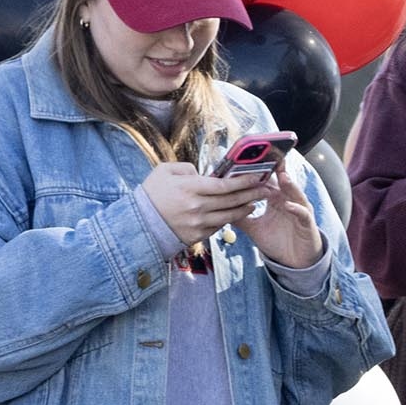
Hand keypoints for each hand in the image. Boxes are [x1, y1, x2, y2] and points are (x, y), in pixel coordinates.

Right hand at [143, 162, 271, 244]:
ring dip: (245, 208)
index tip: (258, 176)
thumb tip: (204, 174)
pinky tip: (237, 213)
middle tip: (266, 189)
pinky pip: (219, 227)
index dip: (244, 181)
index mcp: (190, 188)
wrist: (138, 224)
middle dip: (252, 194)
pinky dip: (230, 220)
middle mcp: (197, 207)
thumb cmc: (151, 193)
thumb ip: (187, 168)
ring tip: (255, 202)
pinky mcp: (197, 236)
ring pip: (229, 216)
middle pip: (232, 200)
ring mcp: (198, 223)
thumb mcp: (164, 171)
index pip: (224, 185)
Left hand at [237, 166, 325, 267]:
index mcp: (276, 200)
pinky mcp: (307, 223)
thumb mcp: (254, 228)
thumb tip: (221, 208)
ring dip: (289, 184)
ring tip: (282, 175)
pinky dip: (296, 208)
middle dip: (277, 169)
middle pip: (283, 181)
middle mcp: (289, 201)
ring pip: (295, 193)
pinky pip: (302, 213)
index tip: (247, 162)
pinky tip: (287, 205)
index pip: (267, 181)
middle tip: (269, 156)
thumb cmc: (278, 242)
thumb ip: (240, 217)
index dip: (258, 172)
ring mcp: (299, 210)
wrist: (294, 262)